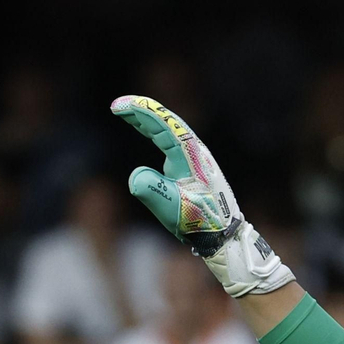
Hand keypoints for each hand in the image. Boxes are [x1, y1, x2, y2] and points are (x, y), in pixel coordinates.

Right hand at [111, 95, 293, 298]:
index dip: (142, 112)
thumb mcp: (176, 210)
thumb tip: (136, 177)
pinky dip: (156, 134)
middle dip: (142, 112)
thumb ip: (154, 192)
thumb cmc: (202, 224)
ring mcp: (196, 160)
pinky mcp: (194, 168)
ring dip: (148, 121)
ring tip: (126, 114)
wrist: (225, 236)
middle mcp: (197, 154)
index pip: (165, 126)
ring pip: (170, 131)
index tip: (119, 107)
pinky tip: (147, 132)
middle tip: (118, 107)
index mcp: (193, 158)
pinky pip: (172, 143)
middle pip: (167, 123)